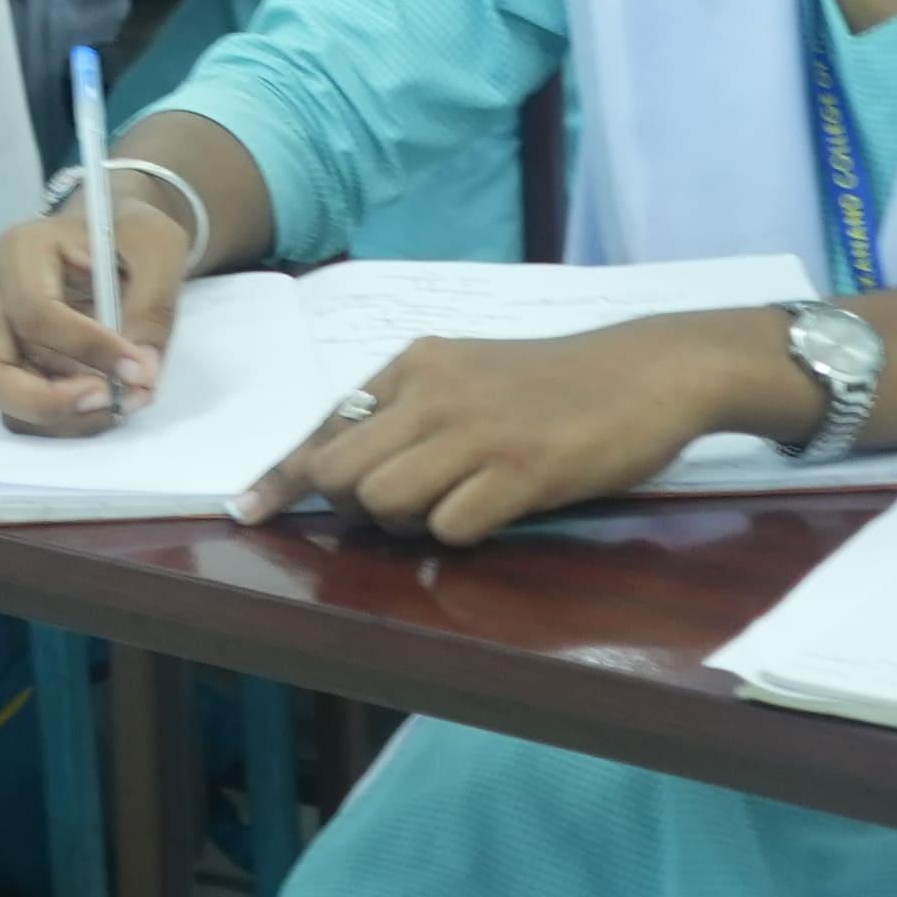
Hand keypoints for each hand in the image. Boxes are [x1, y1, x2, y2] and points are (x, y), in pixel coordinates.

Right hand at [0, 197, 160, 432]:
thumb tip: (141, 371)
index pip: (35, 313)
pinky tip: (107, 400)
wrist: (116, 239)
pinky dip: (65, 419)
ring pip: (5, 400)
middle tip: (112, 402)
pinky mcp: (8, 364)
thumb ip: (154, 303)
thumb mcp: (160, 246)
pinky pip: (22, 410)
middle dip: (51, 401)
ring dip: (65, 416)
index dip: (87, 349)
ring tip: (122, 401)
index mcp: (20, 251)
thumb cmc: (131, 236)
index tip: (140, 369)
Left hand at [242, 322, 763, 544]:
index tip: (246, 510)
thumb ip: (413, 410)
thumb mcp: (471, 373)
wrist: (650, 369)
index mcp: (417, 363)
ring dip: (408, 525)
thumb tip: (348, 468)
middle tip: (404, 510)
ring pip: (385, 502)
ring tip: (458, 505)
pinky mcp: (521, 470)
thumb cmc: (559, 381)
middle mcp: (434, 389)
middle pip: (341, 473)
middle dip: (356, 507)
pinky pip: (451, 527)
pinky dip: (462, 533)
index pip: (328, 425)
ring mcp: (476, 430)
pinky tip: (499, 509)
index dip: (281, 476)